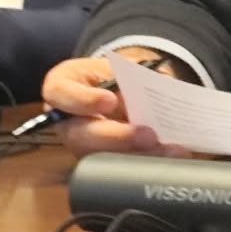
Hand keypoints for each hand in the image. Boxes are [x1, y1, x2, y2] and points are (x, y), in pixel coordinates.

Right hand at [41, 52, 168, 154]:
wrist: (119, 90)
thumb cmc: (112, 75)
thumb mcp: (118, 66)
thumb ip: (132, 75)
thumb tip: (161, 85)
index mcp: (60, 88)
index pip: (61, 94)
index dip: (83, 100)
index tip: (109, 100)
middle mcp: (66, 122)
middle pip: (82, 136)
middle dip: (118, 137)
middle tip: (148, 135)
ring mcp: (82, 146)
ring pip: (104, 157)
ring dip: (139, 155)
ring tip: (170, 148)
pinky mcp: (101, 160)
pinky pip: (122, 165)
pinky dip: (148, 160)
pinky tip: (170, 154)